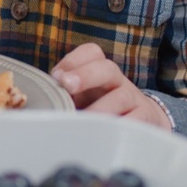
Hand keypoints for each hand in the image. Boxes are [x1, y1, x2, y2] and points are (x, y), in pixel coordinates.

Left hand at [51, 43, 170, 129]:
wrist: (142, 122)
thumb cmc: (102, 108)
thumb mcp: (85, 97)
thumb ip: (66, 94)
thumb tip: (41, 103)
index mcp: (99, 71)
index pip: (91, 52)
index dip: (72, 61)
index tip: (56, 77)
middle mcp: (117, 81)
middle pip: (106, 68)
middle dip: (85, 75)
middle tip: (66, 85)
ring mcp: (133, 98)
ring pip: (121, 96)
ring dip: (99, 108)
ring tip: (82, 120)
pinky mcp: (145, 119)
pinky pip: (135, 120)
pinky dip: (119, 126)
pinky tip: (104, 135)